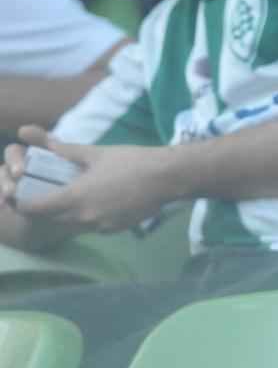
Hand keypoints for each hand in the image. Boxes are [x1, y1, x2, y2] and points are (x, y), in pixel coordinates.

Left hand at [3, 126, 171, 232]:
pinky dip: (88, 216)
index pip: (35, 208)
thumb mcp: (96, 153)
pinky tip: (99, 201)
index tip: (17, 195)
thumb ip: (65, 150)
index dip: (21, 203)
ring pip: (72, 223)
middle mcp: (84, 217)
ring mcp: (101, 226)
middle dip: (44, 208)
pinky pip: (92, 225)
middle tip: (44, 193)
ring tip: (73, 195)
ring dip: (67, 213)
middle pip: (51, 219)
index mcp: (74, 197)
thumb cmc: (132, 161)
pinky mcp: (116, 229)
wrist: (168, 177)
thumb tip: (36, 137)